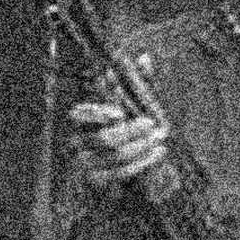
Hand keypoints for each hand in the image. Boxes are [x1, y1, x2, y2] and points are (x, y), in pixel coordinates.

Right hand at [68, 63, 167, 190]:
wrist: (133, 173)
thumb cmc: (133, 131)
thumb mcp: (138, 105)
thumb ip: (141, 83)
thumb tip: (145, 58)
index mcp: (83, 120)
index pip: (79, 115)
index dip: (96, 114)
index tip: (119, 113)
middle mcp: (78, 142)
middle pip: (103, 139)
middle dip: (131, 132)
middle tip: (153, 125)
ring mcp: (86, 164)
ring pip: (114, 156)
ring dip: (141, 146)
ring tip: (160, 138)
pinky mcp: (97, 182)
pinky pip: (119, 173)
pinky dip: (141, 163)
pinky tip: (156, 154)